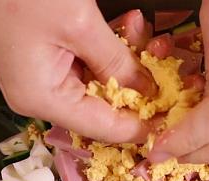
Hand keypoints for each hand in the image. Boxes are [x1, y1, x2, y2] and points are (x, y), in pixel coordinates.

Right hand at [0, 0, 154, 142]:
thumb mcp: (80, 25)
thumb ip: (116, 61)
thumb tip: (145, 90)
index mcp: (41, 98)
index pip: (101, 127)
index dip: (139, 126)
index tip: (171, 122)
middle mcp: (37, 96)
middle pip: (100, 105)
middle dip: (133, 83)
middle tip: (157, 56)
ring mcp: (38, 78)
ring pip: (95, 82)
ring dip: (120, 59)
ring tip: (138, 29)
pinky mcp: (41, 59)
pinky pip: (82, 64)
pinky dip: (103, 49)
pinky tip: (122, 26)